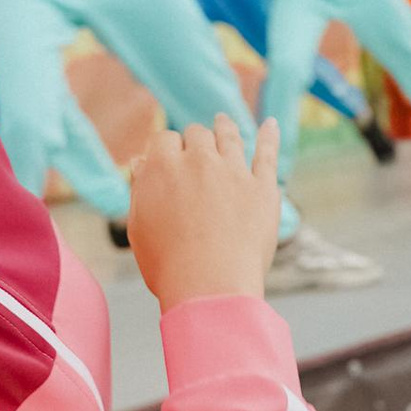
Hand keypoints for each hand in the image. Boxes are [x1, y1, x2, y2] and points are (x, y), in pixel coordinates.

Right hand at [126, 112, 281, 306]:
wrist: (211, 288)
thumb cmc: (168, 265)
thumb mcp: (138, 227)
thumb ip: (140, 189)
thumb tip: (141, 162)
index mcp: (162, 166)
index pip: (164, 139)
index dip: (166, 150)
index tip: (169, 160)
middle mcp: (199, 160)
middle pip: (197, 134)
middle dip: (193, 141)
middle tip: (194, 150)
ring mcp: (234, 171)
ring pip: (229, 136)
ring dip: (224, 126)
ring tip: (223, 121)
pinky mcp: (263, 188)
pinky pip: (268, 153)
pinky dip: (269, 136)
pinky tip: (271, 124)